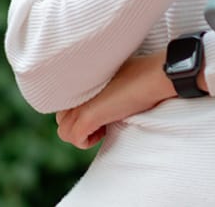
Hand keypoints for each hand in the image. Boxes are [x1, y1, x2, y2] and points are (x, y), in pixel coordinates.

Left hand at [55, 52, 170, 148]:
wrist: (154, 75)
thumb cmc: (140, 73)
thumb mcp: (110, 75)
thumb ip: (95, 84)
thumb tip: (94, 98)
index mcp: (78, 76)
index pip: (62, 104)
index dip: (79, 112)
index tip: (99, 110)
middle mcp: (73, 88)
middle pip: (60, 117)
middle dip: (79, 124)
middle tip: (102, 119)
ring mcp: (79, 102)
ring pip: (64, 131)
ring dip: (82, 134)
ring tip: (104, 124)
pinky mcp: (87, 115)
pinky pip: (75, 138)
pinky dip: (88, 140)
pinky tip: (106, 129)